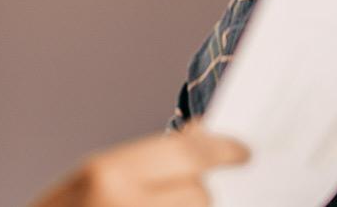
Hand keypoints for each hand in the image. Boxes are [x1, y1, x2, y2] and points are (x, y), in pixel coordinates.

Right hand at [29, 124, 248, 206]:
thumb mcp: (94, 177)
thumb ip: (146, 159)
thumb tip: (200, 137)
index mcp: (109, 175)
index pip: (191, 153)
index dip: (224, 150)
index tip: (242, 151)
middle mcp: (128, 205)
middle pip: (200, 193)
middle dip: (199, 191)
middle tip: (184, 191)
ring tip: (159, 203)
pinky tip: (160, 206)